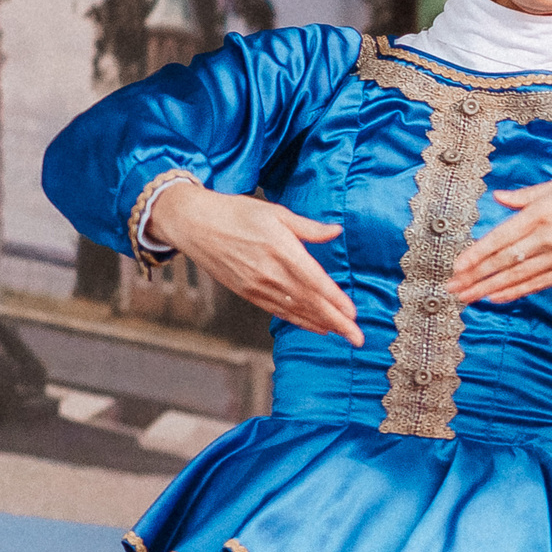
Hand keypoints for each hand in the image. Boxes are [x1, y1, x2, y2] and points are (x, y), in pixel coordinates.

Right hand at [150, 182, 361, 344]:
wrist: (193, 224)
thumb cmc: (235, 213)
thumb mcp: (275, 212)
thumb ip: (308, 227)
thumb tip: (336, 231)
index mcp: (280, 249)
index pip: (313, 280)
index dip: (334, 299)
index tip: (353, 313)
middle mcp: (269, 272)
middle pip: (308, 302)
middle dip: (336, 322)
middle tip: (358, 338)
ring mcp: (257, 286)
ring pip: (295, 310)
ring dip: (322, 325)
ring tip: (344, 335)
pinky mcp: (247, 293)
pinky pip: (279, 311)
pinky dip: (300, 321)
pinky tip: (318, 328)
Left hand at [447, 176, 551, 304]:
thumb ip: (528, 194)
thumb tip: (499, 197)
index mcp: (542, 213)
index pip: (500, 238)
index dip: (476, 255)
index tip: (456, 266)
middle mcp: (548, 238)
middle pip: (504, 261)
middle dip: (475, 277)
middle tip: (451, 289)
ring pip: (517, 277)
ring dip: (489, 289)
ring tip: (466, 298)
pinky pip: (539, 284)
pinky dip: (516, 292)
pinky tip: (498, 298)